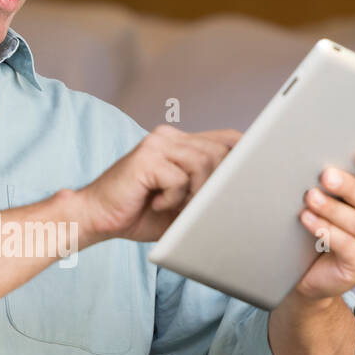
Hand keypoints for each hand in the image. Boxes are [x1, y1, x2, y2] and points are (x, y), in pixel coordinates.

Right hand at [73, 125, 243, 243]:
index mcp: (177, 143)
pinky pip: (180, 178)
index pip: (223, 137)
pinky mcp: (146, 158)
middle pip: (218, 152)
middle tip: (197, 206)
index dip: (244, 152)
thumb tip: (240, 195)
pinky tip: (156, 203)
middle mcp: (168, 137)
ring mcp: (156, 144)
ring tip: (176, 206)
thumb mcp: (181, 204)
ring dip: (195, 193)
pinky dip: (173, 198)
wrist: (95, 217)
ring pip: (203, 163)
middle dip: (217, 184)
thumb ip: (205, 193)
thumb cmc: (138, 213)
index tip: (258, 169)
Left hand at [291, 151, 354, 301]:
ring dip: (332, 208)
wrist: (315, 273)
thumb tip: (334, 150)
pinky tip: (308, 218)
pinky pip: (346, 244)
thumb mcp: (340, 202)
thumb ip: (346, 182)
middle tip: (326, 175)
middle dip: (349, 186)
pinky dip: (325, 230)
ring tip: (310, 197)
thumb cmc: (328, 228)